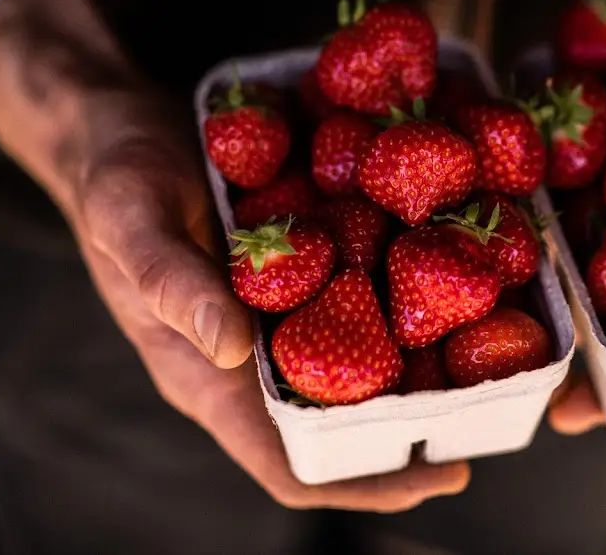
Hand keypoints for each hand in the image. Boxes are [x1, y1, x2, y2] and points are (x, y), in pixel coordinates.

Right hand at [0, 0, 468, 510]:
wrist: (120, 123)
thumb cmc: (115, 172)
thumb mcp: (131, 213)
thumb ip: (169, 278)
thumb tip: (231, 348)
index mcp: (205, 372)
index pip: (286, 463)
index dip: (362, 483)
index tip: (440, 473)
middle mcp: (250, 359)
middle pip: (339, 427)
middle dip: (409, 432)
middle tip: (487, 410)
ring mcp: (277, 317)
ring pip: (356, 368)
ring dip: (418, 369)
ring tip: (489, 352)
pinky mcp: (295, 275)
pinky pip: (354, 302)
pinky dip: (402, 302)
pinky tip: (449, 278)